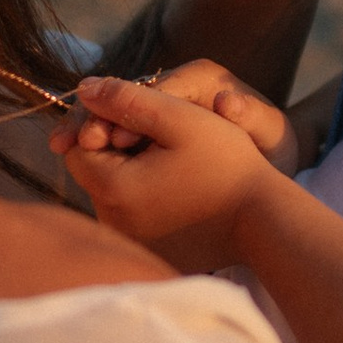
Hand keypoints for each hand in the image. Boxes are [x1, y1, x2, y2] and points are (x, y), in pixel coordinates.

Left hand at [53, 74, 290, 269]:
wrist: (264, 221)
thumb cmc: (227, 164)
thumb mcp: (179, 118)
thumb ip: (127, 98)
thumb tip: (85, 89)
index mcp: (113, 189)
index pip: (78, 146)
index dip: (103, 123)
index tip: (142, 119)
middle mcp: (112, 223)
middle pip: (94, 171)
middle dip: (117, 149)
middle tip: (163, 140)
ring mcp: (131, 243)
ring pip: (112, 194)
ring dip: (131, 173)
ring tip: (174, 164)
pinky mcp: (149, 254)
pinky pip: (132, 217)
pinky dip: (145, 199)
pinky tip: (180, 191)